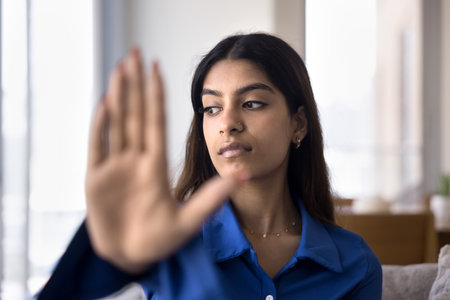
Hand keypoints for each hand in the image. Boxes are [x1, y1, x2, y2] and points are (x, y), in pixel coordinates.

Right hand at [85, 49, 243, 272]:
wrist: (132, 258)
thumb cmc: (161, 241)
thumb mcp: (190, 220)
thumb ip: (213, 197)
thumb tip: (243, 174)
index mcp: (156, 166)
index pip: (156, 121)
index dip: (156, 94)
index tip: (157, 67)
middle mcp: (136, 161)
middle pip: (135, 114)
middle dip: (135, 84)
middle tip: (134, 53)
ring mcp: (115, 168)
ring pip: (116, 124)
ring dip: (117, 96)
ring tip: (119, 68)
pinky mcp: (96, 179)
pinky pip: (97, 146)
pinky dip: (99, 125)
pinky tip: (104, 103)